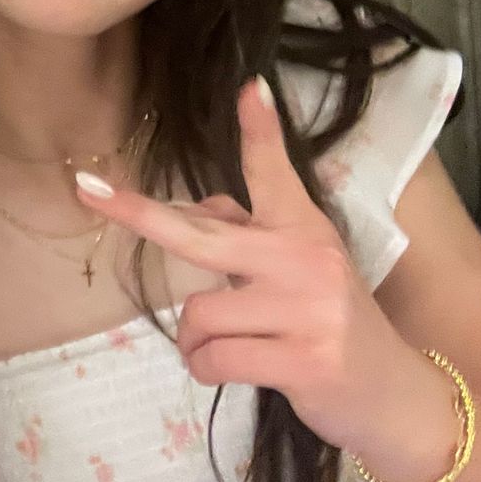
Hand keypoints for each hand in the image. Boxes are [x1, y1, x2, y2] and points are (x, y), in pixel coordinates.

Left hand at [75, 78, 430, 455]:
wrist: (393, 395)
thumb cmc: (327, 321)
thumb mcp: (297, 269)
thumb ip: (245, 236)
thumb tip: (195, 207)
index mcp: (302, 230)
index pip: (275, 174)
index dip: (260, 131)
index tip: (249, 86)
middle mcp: (307, 261)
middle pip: (202, 237)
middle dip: (140, 214)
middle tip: (87, 190)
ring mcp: (308, 312)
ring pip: (198, 315)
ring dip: (195, 340)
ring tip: (231, 347)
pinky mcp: (305, 362)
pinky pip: (213, 360)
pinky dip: (206, 369)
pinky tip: (234, 370)